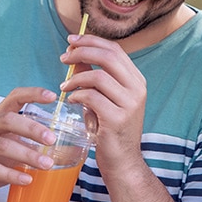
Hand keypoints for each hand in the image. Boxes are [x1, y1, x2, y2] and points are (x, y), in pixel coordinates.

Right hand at [0, 87, 58, 201]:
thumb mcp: (13, 148)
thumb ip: (31, 142)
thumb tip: (66, 144)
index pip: (14, 97)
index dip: (33, 94)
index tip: (53, 96)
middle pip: (8, 120)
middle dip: (32, 129)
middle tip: (52, 140)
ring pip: (2, 145)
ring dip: (27, 155)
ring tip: (46, 165)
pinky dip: (11, 174)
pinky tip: (26, 180)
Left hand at [59, 34, 146, 175]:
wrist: (122, 161)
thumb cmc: (110, 129)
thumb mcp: (103, 99)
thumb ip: (92, 77)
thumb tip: (75, 56)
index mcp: (136, 80)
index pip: (115, 50)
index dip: (92, 41)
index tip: (71, 40)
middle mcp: (137, 89)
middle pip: (109, 57)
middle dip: (82, 52)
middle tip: (64, 57)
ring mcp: (129, 104)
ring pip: (99, 76)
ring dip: (76, 77)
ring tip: (64, 85)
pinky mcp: (117, 118)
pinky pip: (92, 97)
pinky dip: (77, 95)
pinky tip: (70, 100)